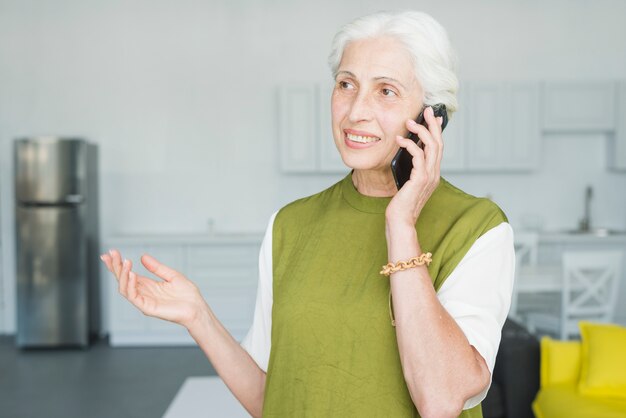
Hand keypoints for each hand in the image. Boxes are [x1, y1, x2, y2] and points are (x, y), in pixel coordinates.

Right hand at [101, 250, 209, 329]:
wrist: (197, 308)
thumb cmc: (187, 295)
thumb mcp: (171, 275)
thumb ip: (156, 267)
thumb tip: (143, 257)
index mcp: (148, 286)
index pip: (128, 274)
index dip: (118, 264)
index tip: (110, 253)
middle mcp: (143, 293)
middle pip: (123, 279)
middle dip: (115, 267)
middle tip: (110, 254)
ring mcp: (144, 301)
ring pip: (124, 288)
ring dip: (122, 274)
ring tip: (124, 262)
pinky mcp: (147, 308)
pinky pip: (133, 296)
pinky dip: (130, 285)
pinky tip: (131, 274)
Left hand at [386, 106, 443, 226]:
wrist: (400, 221)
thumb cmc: (401, 204)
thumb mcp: (407, 182)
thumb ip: (411, 169)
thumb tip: (406, 151)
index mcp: (433, 174)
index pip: (439, 148)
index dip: (437, 131)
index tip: (434, 117)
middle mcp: (434, 174)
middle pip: (438, 143)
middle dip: (432, 125)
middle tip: (426, 110)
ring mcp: (429, 177)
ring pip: (432, 147)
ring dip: (421, 131)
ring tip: (409, 122)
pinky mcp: (420, 179)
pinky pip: (419, 156)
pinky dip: (410, 145)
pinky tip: (400, 141)